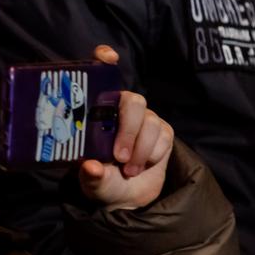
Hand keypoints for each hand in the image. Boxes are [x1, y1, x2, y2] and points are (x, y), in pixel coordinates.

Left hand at [77, 44, 173, 208]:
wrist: (127, 197)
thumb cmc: (102, 180)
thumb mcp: (92, 181)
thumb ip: (91, 175)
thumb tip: (91, 167)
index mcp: (97, 111)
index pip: (100, 75)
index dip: (104, 61)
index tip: (108, 57)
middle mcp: (121, 109)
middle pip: (133, 100)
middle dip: (128, 128)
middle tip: (118, 156)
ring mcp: (144, 118)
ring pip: (150, 121)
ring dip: (140, 149)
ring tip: (128, 170)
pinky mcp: (162, 131)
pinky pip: (164, 136)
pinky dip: (152, 155)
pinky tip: (141, 166)